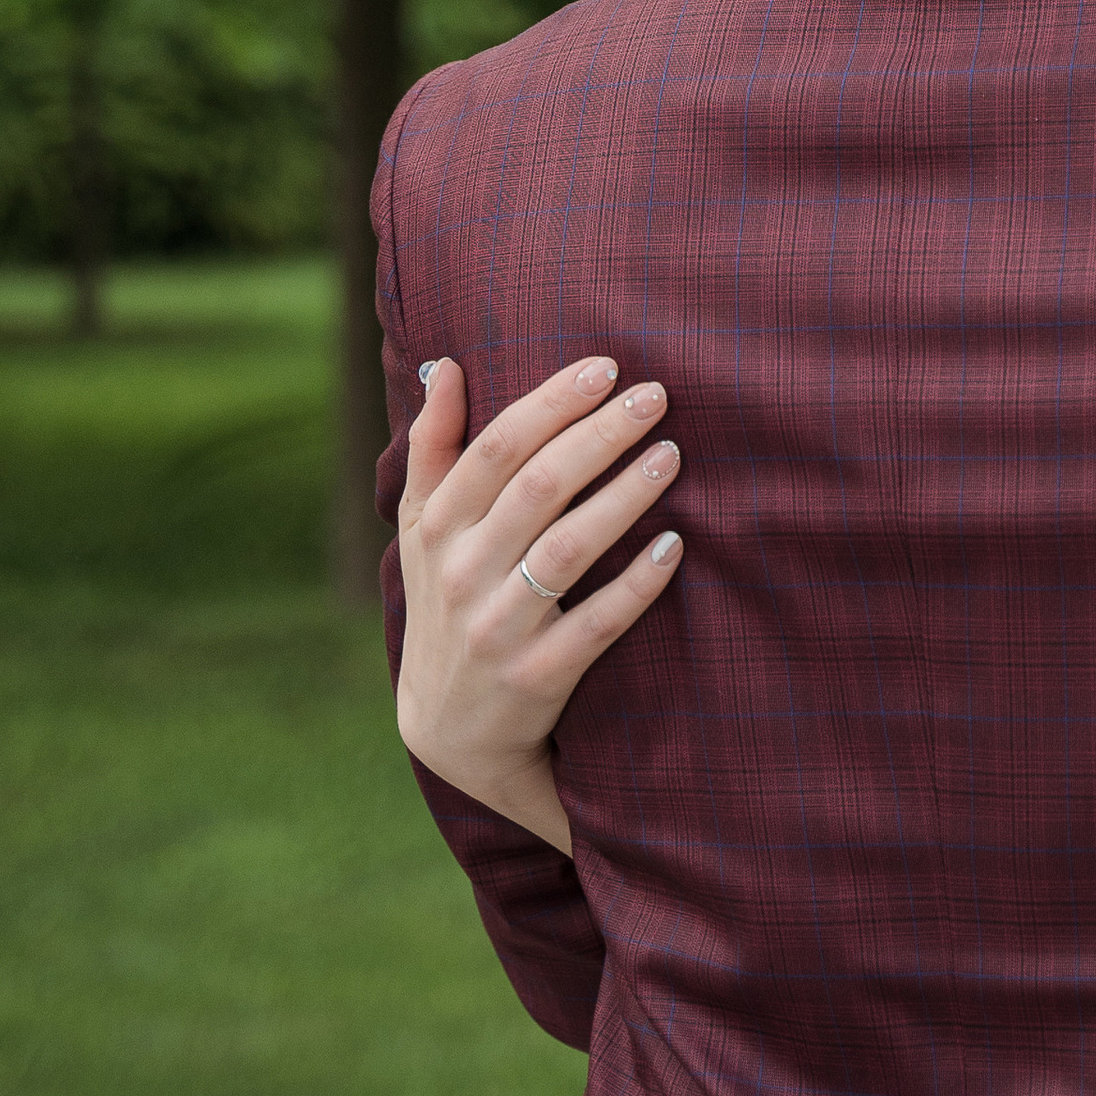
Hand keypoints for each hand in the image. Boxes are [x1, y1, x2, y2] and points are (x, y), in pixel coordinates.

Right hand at [395, 353, 683, 846]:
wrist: (449, 731)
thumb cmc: (444, 601)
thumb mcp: (420, 530)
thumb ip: (431, 447)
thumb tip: (443, 363)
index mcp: (437, 528)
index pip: (496, 449)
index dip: (551, 403)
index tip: (606, 367)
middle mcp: (462, 574)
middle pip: (537, 489)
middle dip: (599, 435)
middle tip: (655, 396)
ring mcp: (498, 628)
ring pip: (566, 550)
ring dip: (623, 497)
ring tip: (672, 455)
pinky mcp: (537, 677)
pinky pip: (595, 623)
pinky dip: (635, 584)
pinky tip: (675, 546)